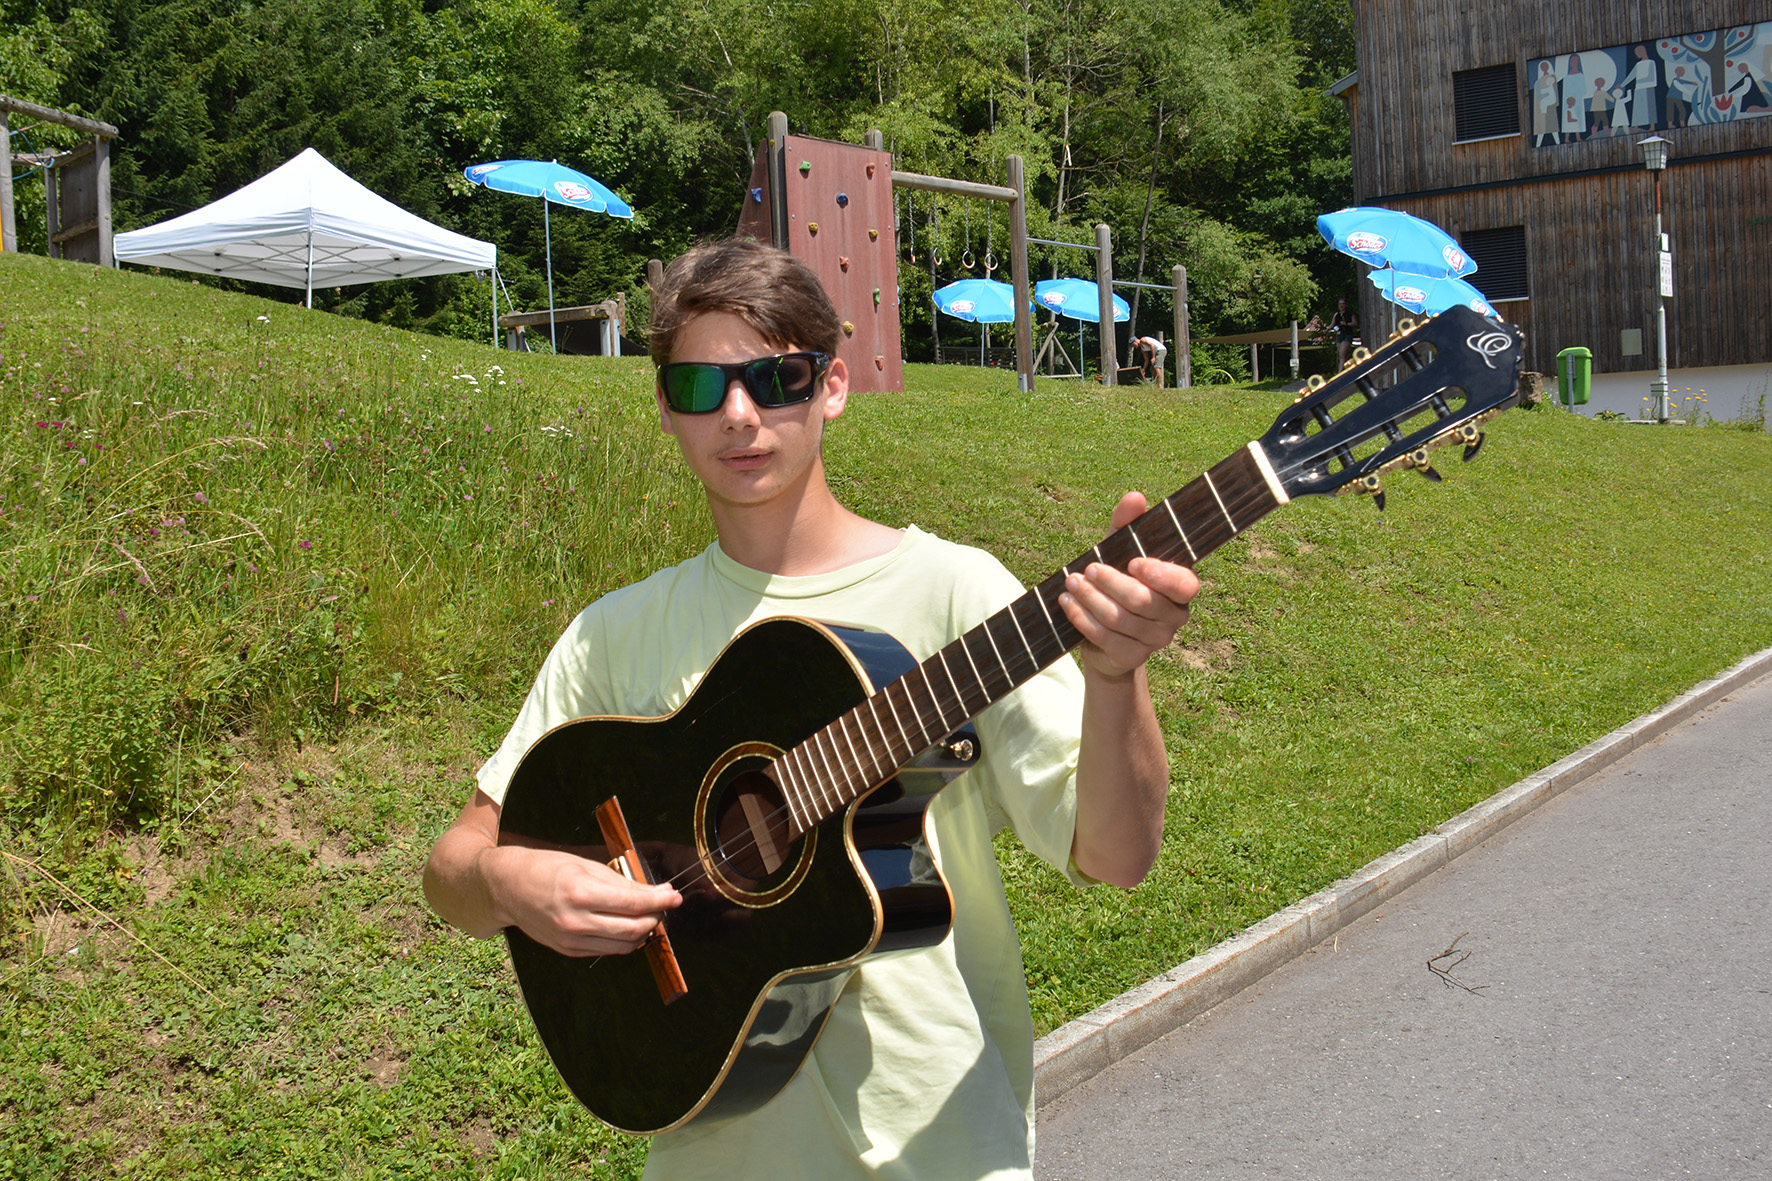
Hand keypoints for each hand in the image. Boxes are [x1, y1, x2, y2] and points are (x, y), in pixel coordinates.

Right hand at [484, 845, 680, 957]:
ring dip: (642, 932)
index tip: (675, 896)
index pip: (634, 903)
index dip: (661, 901)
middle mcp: (575, 921)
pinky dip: (622, 940)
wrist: (507, 887)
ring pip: (623, 945)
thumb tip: (656, 893)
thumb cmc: (546, 868)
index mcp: (580, 892)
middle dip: (655, 917)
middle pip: (633, 929)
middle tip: (663, 904)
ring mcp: (571, 940)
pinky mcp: (568, 951)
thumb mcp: (585, 865)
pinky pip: (606, 951)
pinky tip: (624, 924)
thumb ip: (621, 882)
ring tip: (646, 914)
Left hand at [1058, 491, 1200, 678]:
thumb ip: (1127, 524)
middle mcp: (1175, 616)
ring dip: (1091, 599)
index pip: (1184, 584)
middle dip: (1110, 582)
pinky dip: (1083, 618)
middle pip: (1143, 601)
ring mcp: (1156, 640)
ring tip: (1071, 583)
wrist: (1102, 633)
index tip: (1133, 561)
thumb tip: (1135, 497)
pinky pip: (1106, 639)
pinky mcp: (1133, 658)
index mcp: (1180, 586)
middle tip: (1087, 569)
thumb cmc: (1116, 580)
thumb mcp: (1118, 549)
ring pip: (1121, 619)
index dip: (1160, 575)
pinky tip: (1068, 603)